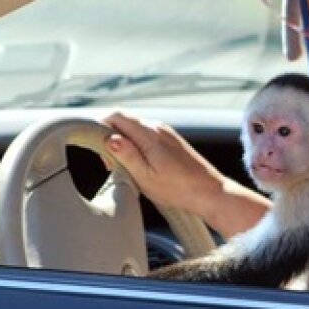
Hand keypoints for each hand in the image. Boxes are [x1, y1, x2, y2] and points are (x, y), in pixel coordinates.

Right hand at [103, 112, 269, 238]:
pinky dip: (136, 147)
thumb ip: (126, 155)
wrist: (210, 193)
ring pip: (134, 130)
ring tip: (127, 169)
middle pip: (124, 121)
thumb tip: (110, 138)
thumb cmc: (179, 189)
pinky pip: (146, 136)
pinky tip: (141, 167)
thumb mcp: (146, 176)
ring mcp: (166, 133)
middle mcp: (158, 127)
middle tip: (111, 165)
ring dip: (124, 144)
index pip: (116, 116)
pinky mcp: (171, 141)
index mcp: (149, 133)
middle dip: (111, 138)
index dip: (101, 129)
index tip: (99, 150)